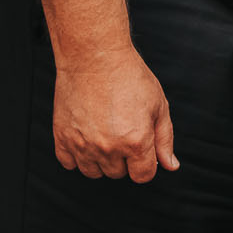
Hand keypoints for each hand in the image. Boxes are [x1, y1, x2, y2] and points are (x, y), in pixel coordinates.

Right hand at [51, 47, 179, 181]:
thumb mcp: (158, 105)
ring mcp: (82, 145)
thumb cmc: (128, 76)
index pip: (143, 176)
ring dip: (101, 159)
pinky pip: (69, 163)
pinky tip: (86, 135)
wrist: (95, 56)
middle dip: (124, 157)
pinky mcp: (62, 138)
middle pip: (119, 174)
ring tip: (105, 131)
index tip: (142, 148)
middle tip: (122, 129)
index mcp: (136, 141)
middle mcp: (108, 148)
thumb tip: (170, 165)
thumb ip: (165, 140)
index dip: (145, 163)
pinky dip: (77, 155)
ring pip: (94, 172)